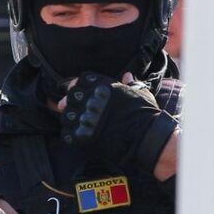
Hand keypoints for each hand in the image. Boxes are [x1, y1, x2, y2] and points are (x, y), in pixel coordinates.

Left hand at [55, 71, 174, 171]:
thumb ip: (130, 84)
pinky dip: (70, 135)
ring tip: (78, 123)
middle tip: (76, 109)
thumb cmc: (145, 115)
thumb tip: (127, 76)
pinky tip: (78, 136)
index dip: (78, 86)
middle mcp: (92, 100)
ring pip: (66, 115)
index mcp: (103, 87)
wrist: (146, 138)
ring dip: (70, 119)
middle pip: (71, 97)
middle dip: (72, 102)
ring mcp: (86, 118)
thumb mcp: (140, 93)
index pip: (80, 80)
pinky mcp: (83, 136)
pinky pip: (67, 134)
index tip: (80, 92)